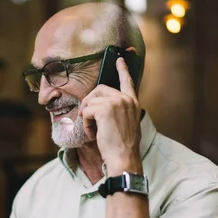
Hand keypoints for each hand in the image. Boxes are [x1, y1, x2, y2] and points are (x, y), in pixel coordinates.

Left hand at [79, 57, 141, 172]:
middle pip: (99, 90)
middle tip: (88, 119)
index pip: (127, 82)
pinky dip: (85, 124)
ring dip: (86, 116)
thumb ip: (119, 113)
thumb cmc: (123, 147)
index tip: (120, 59)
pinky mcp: (105, 109)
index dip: (122, 69)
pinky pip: (86, 111)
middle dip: (89, 103)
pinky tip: (92, 134)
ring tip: (93, 130)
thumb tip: (101, 110)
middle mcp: (125, 99)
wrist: (124, 158)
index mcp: (133, 103)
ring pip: (90, 101)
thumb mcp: (127, 125)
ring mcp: (116, 102)